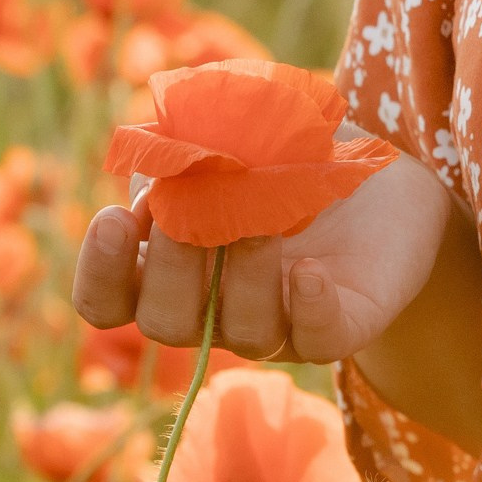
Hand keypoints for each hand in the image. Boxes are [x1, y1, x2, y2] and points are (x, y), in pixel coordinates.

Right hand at [71, 135, 460, 368]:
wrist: (380, 172)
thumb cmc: (287, 156)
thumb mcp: (228, 141)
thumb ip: (182, 153)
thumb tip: (157, 162)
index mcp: (172, 271)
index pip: (109, 302)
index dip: (100, 273)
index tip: (113, 218)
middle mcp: (216, 311)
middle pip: (165, 325)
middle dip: (172, 270)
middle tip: (188, 217)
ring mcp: (279, 326)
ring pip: (243, 335)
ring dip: (243, 279)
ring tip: (259, 224)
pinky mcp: (341, 324)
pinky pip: (317, 340)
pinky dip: (308, 308)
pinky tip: (309, 271)